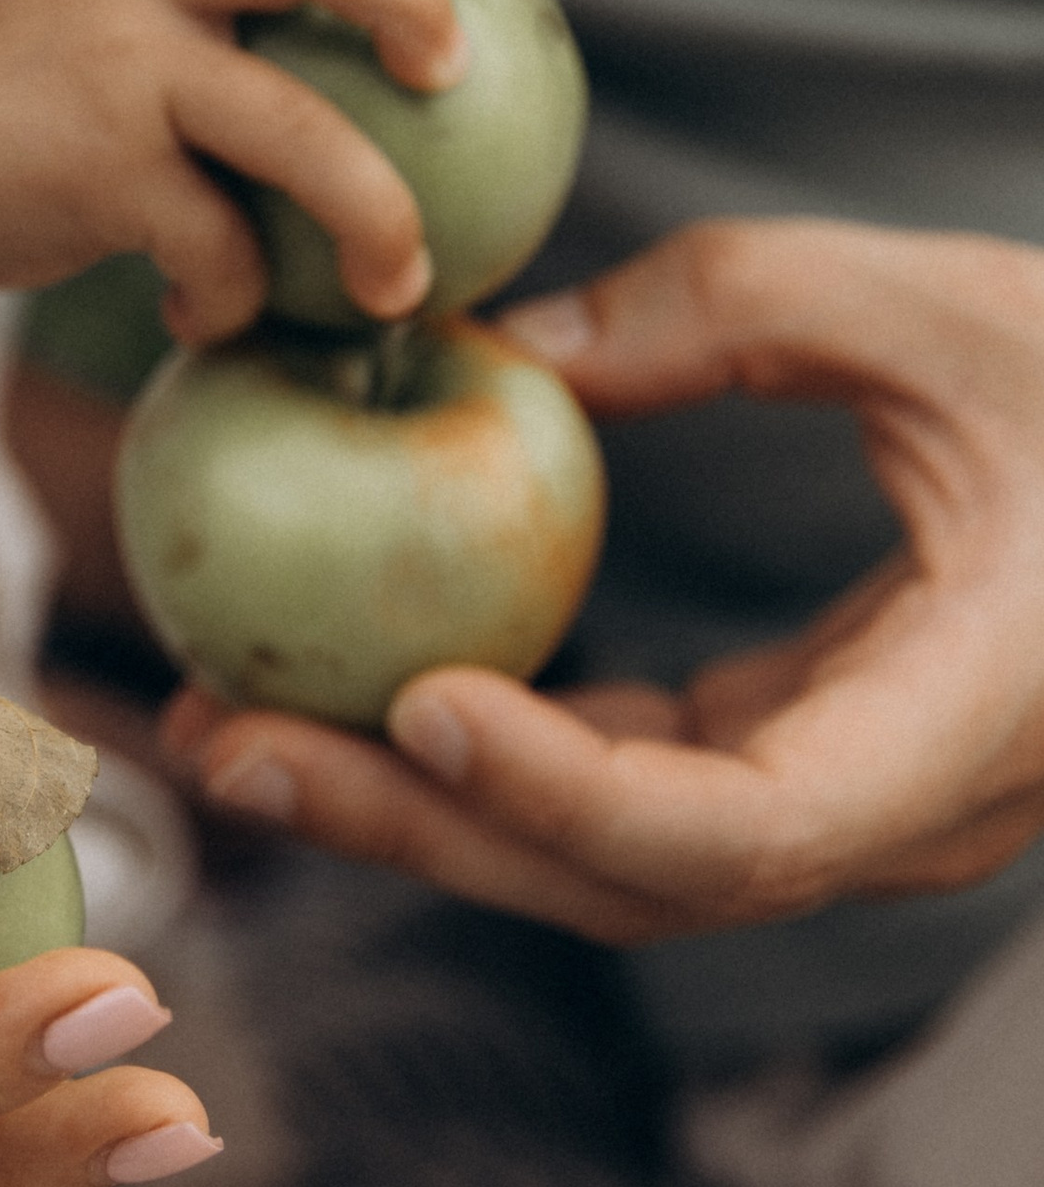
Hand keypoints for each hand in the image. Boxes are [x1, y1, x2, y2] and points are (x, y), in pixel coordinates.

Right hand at [0, 0, 462, 346]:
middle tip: (449, 70)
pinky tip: (210, 309)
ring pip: (296, 129)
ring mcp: (119, 71)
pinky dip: (234, 292)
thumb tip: (350, 28)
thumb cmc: (3, 86)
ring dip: (375, 213)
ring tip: (403, 280)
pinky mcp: (98, 171)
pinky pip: (216, 240)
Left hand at [168, 221, 1043, 943]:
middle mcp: (905, 810)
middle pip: (626, 880)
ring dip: (415, 805)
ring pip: (611, 858)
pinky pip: (634, 791)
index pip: (748, 832)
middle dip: (409, 828)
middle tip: (218, 739)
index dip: (574, 795)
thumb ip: (732, 308)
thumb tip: (501, 348)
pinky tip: (357, 689)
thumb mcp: (949, 306)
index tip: (428, 707)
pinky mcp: (810, 759)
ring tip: (226, 724)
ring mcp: (855, 805)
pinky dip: (495, 754)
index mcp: (968, 726)